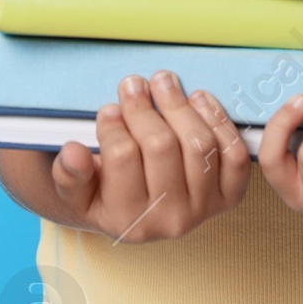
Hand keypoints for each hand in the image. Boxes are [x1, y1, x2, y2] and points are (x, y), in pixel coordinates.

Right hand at [49, 71, 251, 241]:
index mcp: (128, 221)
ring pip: (197, 144)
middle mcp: (169, 221)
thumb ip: (70, 174)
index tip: (108, 107)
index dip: (114, 125)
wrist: (142, 213)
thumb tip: (72, 152)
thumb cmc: (107, 192)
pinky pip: (232, 153)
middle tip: (132, 83)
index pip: (122, 157)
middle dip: (144, 107)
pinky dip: (218, 120)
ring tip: (162, 82)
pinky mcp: (229, 195)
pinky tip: (198, 99)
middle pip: (161, 146)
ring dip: (179, 104)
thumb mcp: (78, 191)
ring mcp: (203, 208)